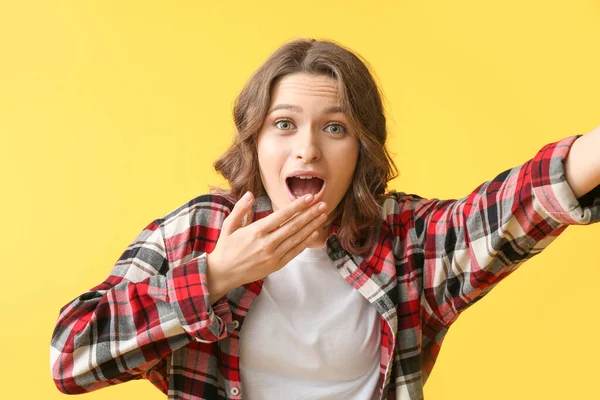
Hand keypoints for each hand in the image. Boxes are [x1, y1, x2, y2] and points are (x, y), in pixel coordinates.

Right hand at [206, 192, 327, 302]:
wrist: (223, 273)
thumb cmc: (226, 248)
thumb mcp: (228, 226)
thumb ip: (240, 209)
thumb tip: (249, 194)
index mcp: (256, 231)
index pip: (282, 215)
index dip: (297, 206)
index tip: (309, 197)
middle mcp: (267, 243)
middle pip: (294, 225)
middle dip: (310, 213)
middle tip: (323, 204)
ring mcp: (273, 255)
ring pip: (297, 238)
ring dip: (312, 226)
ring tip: (323, 215)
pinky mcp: (276, 264)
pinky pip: (295, 251)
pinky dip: (306, 242)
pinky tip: (315, 233)